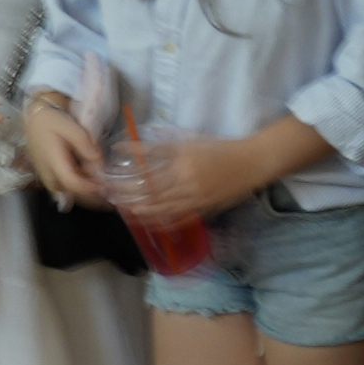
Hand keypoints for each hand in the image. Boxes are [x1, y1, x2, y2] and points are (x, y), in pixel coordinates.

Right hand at [23, 99, 110, 201]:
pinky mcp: (49, 178)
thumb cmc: (52, 122)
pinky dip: (79, 189)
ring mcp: (47, 178)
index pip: (71, 182)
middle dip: (91, 196)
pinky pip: (65, 189)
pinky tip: (92, 184)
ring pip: (69, 194)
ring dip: (86, 194)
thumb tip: (98, 161)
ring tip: (103, 189)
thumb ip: (85, 145)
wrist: (34, 121)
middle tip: (110, 193)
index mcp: (53, 161)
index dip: (89, 188)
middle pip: (71, 193)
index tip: (106, 187)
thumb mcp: (71, 128)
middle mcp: (48, 174)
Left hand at [111, 126, 238, 231]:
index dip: (126, 181)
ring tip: (127, 210)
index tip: (110, 181)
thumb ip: (159, 147)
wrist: (253, 163)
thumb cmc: (220, 148)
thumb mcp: (189, 142)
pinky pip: (178, 218)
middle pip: (150, 195)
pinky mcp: (204, 209)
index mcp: (183, 165)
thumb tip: (127, 148)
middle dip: (128, 198)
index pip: (146, 176)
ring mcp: (196, 200)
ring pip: (162, 209)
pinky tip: (150, 222)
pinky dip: (162, 222)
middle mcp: (187, 184)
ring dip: (142, 211)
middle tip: (112, 199)